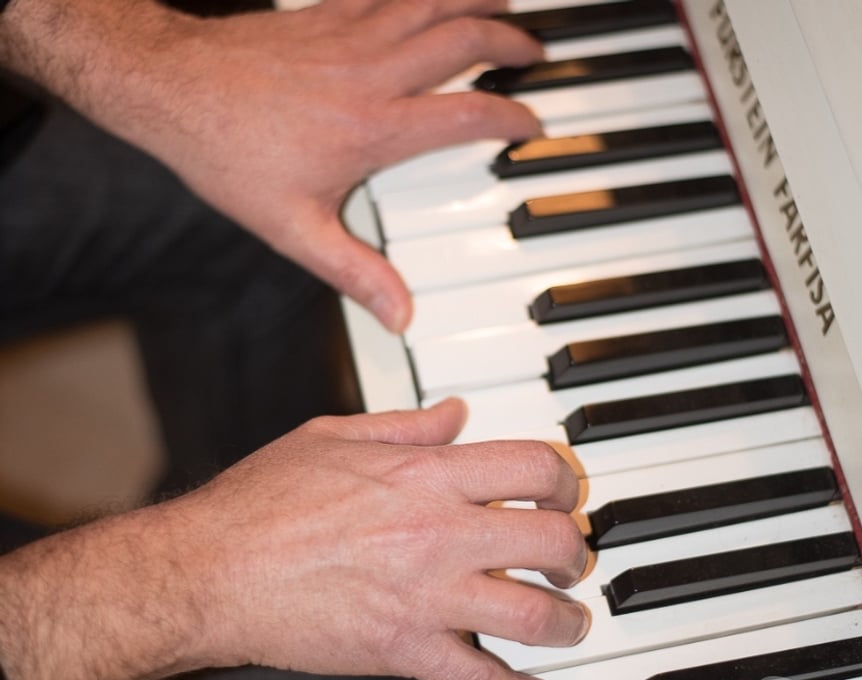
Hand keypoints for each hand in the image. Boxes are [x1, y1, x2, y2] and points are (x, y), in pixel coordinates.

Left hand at [161, 1, 542, 331]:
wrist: (174, 91)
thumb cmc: (229, 155)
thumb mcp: (295, 230)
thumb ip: (355, 273)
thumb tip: (398, 315)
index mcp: (376, 126)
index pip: (469, 112)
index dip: (513, 116)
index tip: (532, 123)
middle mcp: (373, 71)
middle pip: (464, 39)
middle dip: (511, 42)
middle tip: (535, 52)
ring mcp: (351, 33)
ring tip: (506, 5)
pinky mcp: (326, 12)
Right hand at [182, 399, 588, 679]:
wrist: (210, 569)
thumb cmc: (261, 502)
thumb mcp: (333, 436)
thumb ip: (406, 424)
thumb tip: (454, 413)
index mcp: (424, 473)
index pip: (533, 466)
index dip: (564, 480)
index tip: (563, 494)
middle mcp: (438, 531)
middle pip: (552, 540)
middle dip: (575, 553)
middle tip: (568, 561)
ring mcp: (425, 595)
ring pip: (534, 617)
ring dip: (568, 623)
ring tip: (569, 623)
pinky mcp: (402, 650)